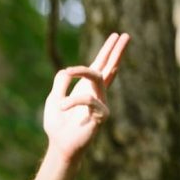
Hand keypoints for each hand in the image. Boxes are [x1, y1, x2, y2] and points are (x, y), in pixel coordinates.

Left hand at [44, 32, 129, 161]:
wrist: (59, 144)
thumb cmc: (57, 124)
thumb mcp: (53, 98)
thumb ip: (61, 83)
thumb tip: (67, 70)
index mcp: (86, 88)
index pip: (100, 66)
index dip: (107, 51)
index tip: (115, 35)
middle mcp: (97, 93)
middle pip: (110, 68)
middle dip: (117, 51)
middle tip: (126, 34)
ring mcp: (101, 103)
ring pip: (97, 77)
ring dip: (81, 72)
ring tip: (68, 72)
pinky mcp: (102, 115)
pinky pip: (89, 99)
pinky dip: (72, 101)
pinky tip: (62, 107)